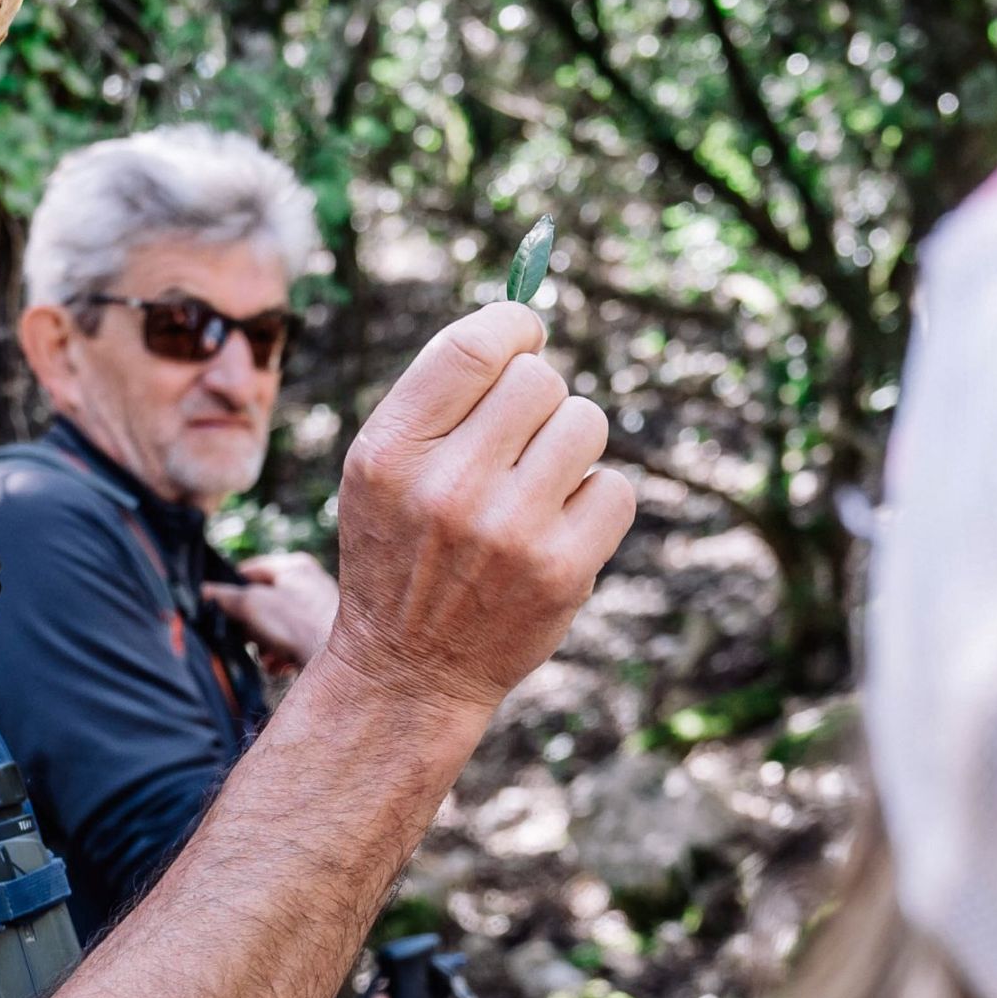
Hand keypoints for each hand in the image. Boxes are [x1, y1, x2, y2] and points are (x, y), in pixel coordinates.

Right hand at [207, 550, 338, 671]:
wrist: (345, 664)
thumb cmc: (299, 625)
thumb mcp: (252, 606)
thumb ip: (224, 598)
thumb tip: (202, 592)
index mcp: (295, 566)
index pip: (251, 570)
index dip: (230, 588)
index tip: (218, 607)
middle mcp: (311, 584)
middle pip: (263, 601)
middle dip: (250, 626)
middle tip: (245, 639)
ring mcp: (321, 611)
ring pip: (276, 625)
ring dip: (265, 645)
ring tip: (267, 657)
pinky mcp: (325, 637)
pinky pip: (293, 642)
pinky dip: (283, 655)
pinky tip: (281, 666)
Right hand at [321, 302, 634, 719]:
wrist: (410, 671)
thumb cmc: (401, 550)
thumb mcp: (381, 470)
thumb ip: (438, 398)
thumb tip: (528, 326)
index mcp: (391, 451)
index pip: (475, 345)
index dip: (515, 326)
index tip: (524, 338)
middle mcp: (448, 487)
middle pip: (540, 380)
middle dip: (538, 401)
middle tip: (516, 443)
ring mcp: (509, 531)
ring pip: (586, 424)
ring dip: (570, 447)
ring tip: (535, 487)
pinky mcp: (561, 570)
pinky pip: (615, 488)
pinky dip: (594, 503)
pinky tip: (556, 530)